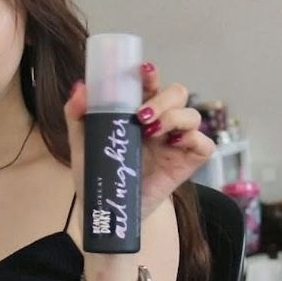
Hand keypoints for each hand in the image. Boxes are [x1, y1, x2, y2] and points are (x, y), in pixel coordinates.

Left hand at [63, 61, 215, 221]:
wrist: (107, 208)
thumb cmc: (98, 172)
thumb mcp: (82, 142)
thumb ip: (77, 114)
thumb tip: (80, 89)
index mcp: (138, 110)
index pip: (151, 83)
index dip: (151, 75)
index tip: (143, 72)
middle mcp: (161, 121)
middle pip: (178, 93)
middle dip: (162, 98)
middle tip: (140, 115)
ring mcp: (176, 140)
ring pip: (192, 115)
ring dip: (174, 117)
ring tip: (150, 132)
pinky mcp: (188, 161)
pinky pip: (204, 144)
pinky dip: (193, 139)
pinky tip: (172, 145)